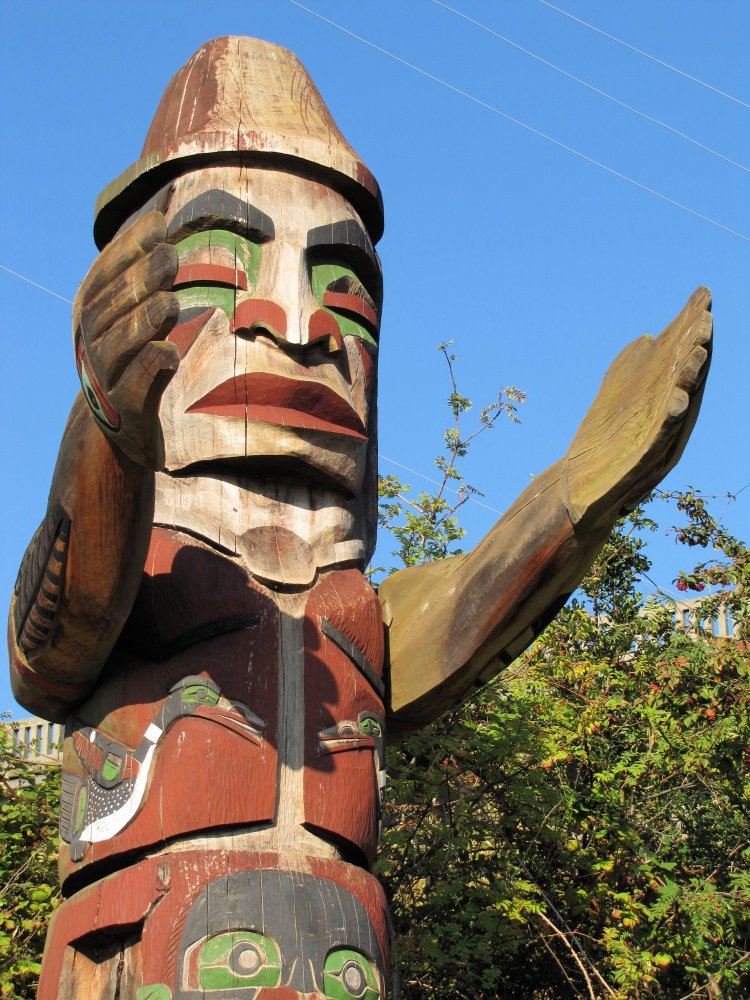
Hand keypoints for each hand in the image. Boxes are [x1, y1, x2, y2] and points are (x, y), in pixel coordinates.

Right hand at [73, 211, 179, 466]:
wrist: (121, 421)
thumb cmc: (132, 351)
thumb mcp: (134, 304)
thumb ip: (145, 260)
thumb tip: (164, 198)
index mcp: (89, 311)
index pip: (104, 273)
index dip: (129, 247)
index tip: (160, 224)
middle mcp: (91, 340)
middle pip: (112, 305)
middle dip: (140, 279)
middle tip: (171, 257)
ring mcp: (106, 375)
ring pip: (120, 342)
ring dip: (144, 320)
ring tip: (170, 302)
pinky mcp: (128, 406)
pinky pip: (136, 383)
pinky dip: (150, 365)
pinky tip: (169, 351)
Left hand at [563, 286, 711, 530]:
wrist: (580, 491)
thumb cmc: (606, 446)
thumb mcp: (620, 399)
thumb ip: (633, 368)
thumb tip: (646, 337)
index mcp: (665, 399)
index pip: (681, 358)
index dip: (692, 329)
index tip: (702, 295)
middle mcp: (668, 418)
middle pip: (687, 378)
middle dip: (697, 348)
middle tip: (705, 316)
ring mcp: (657, 440)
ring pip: (680, 406)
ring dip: (689, 379)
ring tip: (698, 350)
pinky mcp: (640, 462)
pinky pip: (660, 440)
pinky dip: (670, 420)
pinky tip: (677, 400)